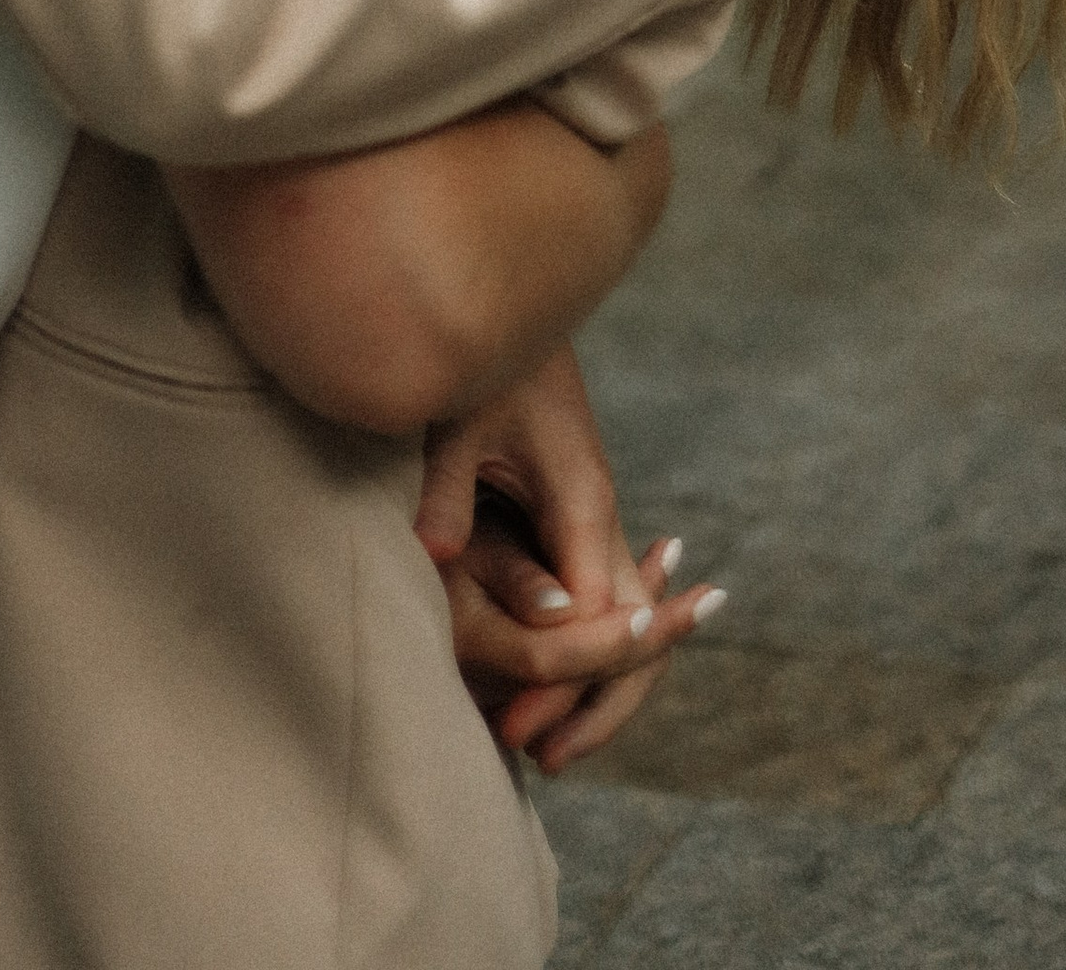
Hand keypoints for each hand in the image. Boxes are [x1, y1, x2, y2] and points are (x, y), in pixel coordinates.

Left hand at [417, 345, 720, 771]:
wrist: (510, 306)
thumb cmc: (482, 362)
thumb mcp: (458, 421)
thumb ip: (449, 493)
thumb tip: (434, 558)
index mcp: (584, 502)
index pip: (597, 621)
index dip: (565, 684)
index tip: (519, 732)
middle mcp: (602, 516)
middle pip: (631, 635)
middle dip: (595, 705)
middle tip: (539, 759)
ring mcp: (593, 515)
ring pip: (621, 620)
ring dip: (593, 682)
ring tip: (540, 739)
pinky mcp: (574, 512)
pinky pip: (597, 596)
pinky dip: (586, 646)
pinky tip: (551, 682)